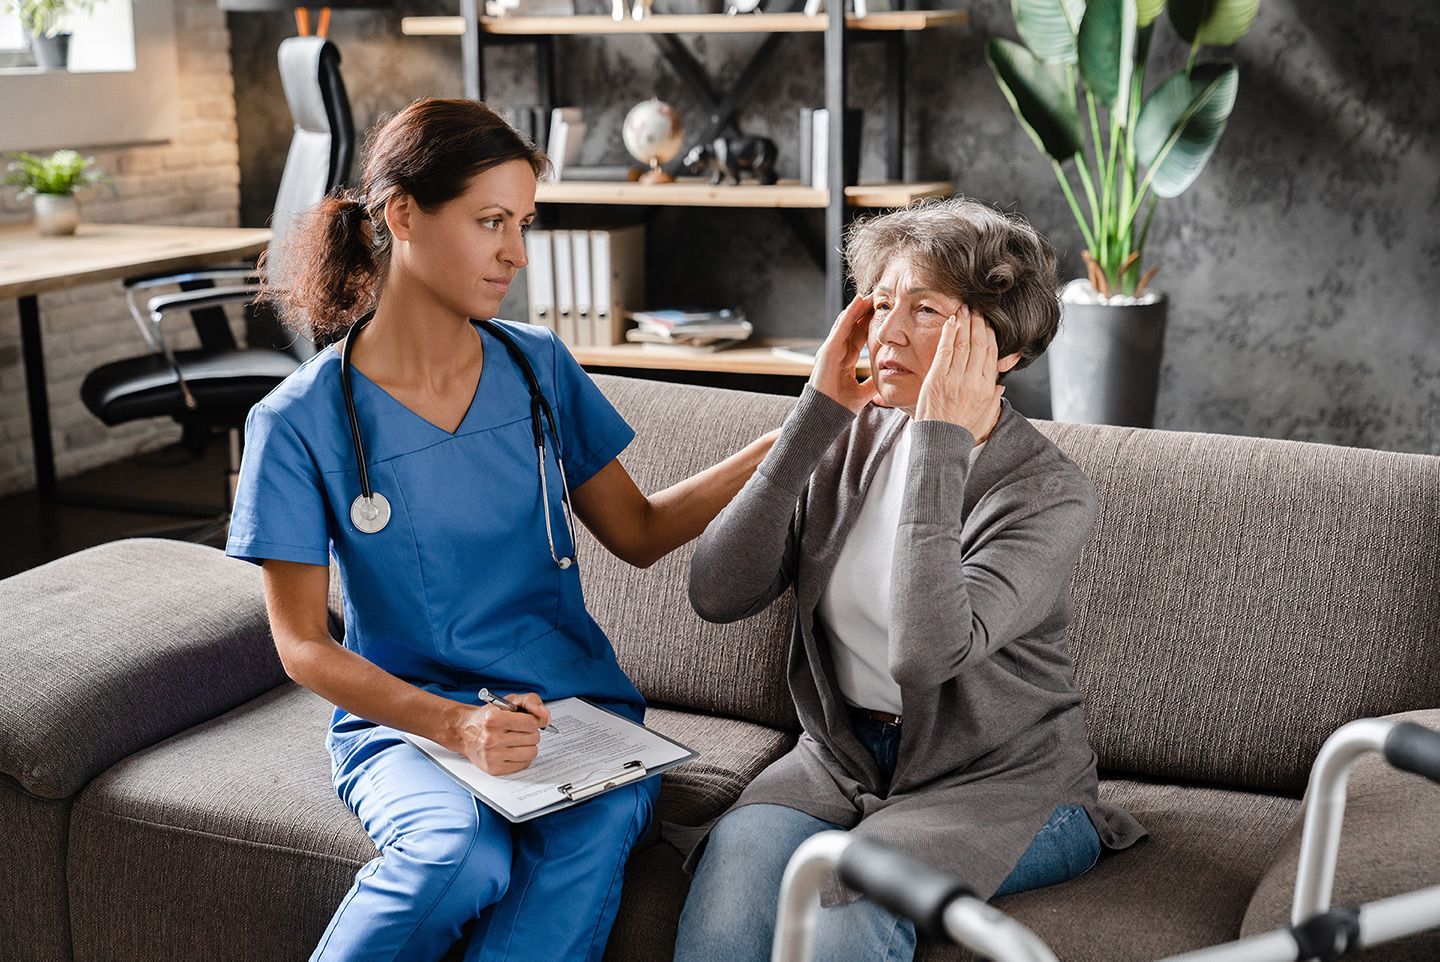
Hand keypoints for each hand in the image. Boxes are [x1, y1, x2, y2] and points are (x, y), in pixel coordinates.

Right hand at [456, 692, 551, 775]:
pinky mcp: (494, 769)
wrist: (465, 731)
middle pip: (533, 738)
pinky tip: (512, 750)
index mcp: (494, 719)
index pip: (531, 723)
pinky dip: (522, 757)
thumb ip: (531, 701)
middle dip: (530, 732)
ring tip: (517, 740)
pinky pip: (524, 764)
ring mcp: (492, 756)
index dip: (532, 720)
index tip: (526, 720)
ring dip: (528, 745)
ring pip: (531, 753)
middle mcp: (492, 739)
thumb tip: (545, 717)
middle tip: (518, 730)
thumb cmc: (489, 716)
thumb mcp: (509, 701)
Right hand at [808, 294, 880, 413]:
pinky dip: (849, 314)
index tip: (882, 314)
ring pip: (846, 323)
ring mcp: (830, 350)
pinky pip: (840, 328)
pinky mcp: (827, 350)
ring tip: (869, 295)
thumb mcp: (864, 392)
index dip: (869, 325)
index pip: (858, 337)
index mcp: (844, 361)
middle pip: (852, 327)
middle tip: (878, 298)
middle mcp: (836, 352)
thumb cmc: (839, 407)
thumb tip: (888, 376)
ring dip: (857, 308)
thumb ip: (874, 382)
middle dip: (864, 312)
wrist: (825, 416)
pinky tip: (858, 302)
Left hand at [914, 305, 1004, 439]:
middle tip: (978, 309)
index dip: (990, 335)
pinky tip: (952, 320)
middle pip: (979, 345)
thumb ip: (994, 399)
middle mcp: (974, 381)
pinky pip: (945, 351)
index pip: (991, 354)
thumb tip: (1000, 386)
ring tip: (966, 309)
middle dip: (979, 324)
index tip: (988, 323)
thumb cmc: (962, 431)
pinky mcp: (937, 379)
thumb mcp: (985, 417)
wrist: (941, 442)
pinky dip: (950, 333)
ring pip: (964, 344)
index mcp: (987, 388)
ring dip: (965, 323)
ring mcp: (955, 379)